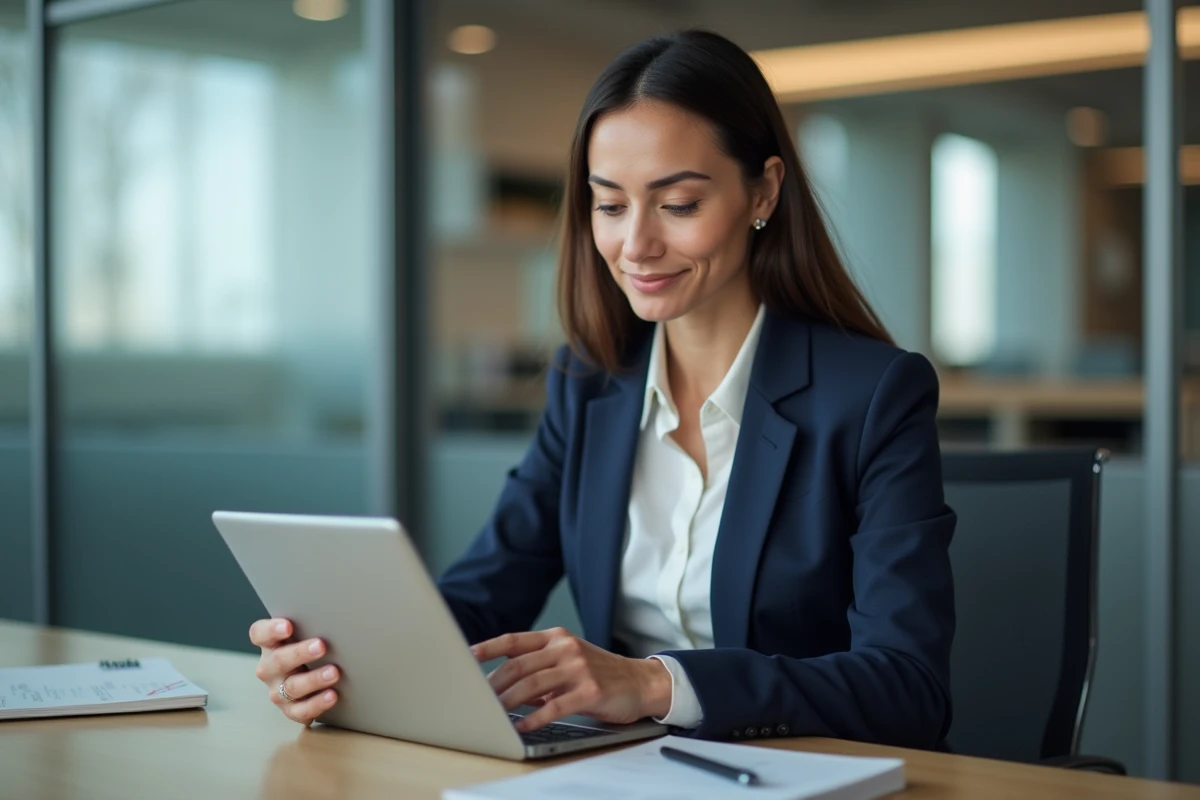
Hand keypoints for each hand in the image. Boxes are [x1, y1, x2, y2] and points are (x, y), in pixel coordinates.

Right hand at [249, 618, 339, 725]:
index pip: (260, 634)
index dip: (271, 630)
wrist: (315, 681)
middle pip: (278, 660)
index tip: (288, 626)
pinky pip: (300, 710)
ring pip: (291, 687)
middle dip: (300, 653)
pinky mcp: (290, 710)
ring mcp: (278, 690)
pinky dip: (317, 704)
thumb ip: (313, 626)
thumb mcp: (308, 635)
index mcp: (270, 644)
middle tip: (321, 646)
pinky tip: (331, 695)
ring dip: (313, 679)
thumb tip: (339, 619)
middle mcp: (269, 668)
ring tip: (333, 672)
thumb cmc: (311, 650)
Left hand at [471, 627, 671, 731]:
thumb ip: (539, 668)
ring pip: (532, 684)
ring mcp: (578, 668)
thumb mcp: (569, 661)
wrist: (640, 682)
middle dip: (494, 684)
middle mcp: (566, 648)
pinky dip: (534, 717)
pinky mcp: (590, 691)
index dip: (489, 648)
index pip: (515, 640)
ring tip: (493, 714)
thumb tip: (503, 685)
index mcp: (557, 638)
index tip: (468, 656)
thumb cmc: (600, 674)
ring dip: (508, 701)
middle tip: (478, 699)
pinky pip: (554, 706)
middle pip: (519, 664)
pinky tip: (522, 726)